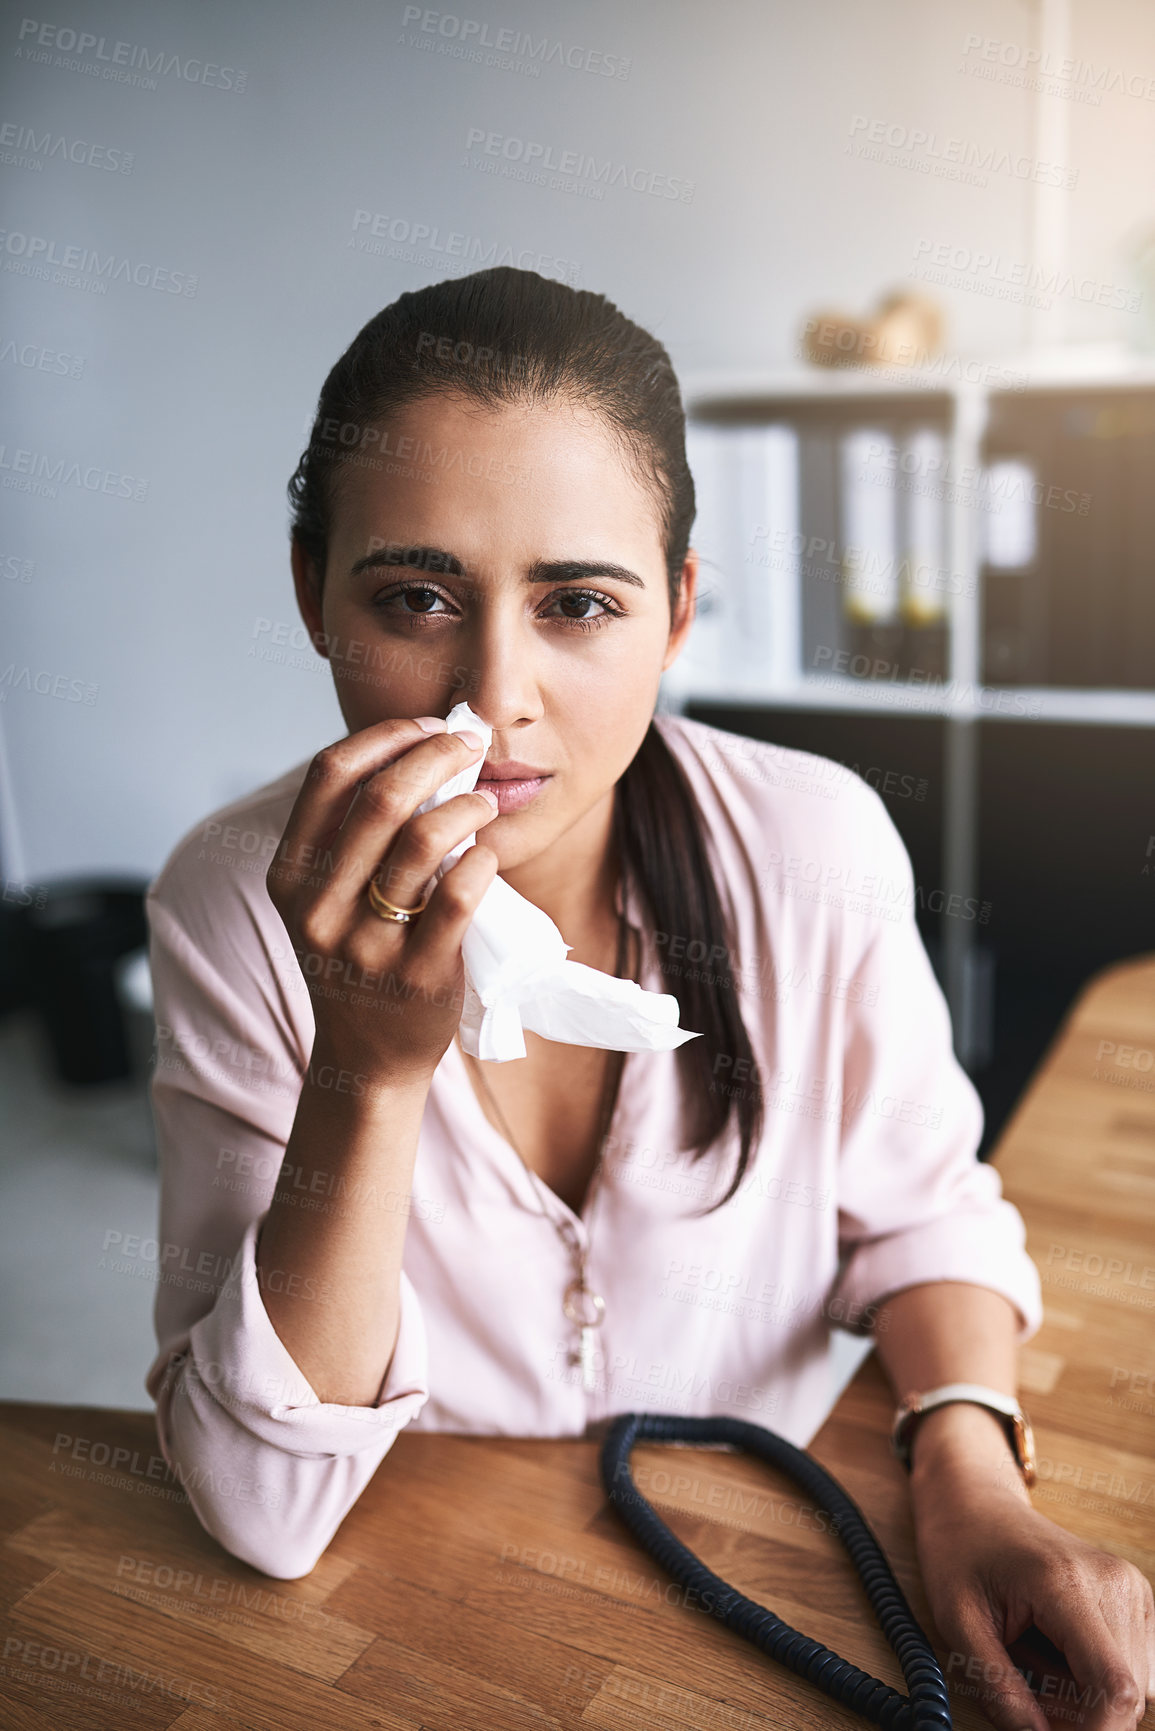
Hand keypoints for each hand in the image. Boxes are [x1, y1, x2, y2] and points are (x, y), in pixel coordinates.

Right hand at [267, 714, 499, 1081]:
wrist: (367, 1060)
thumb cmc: (357, 959)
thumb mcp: (325, 900)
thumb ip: (350, 836)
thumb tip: (414, 750)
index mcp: (290, 877)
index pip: (329, 775)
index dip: (386, 736)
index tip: (428, 726)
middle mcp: (318, 909)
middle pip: (381, 799)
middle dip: (436, 755)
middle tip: (470, 746)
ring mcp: (366, 946)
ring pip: (421, 842)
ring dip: (466, 806)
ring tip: (485, 802)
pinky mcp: (417, 976)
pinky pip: (458, 897)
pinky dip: (480, 860)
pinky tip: (488, 853)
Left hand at [914, 1481, 1154, 1729]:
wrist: (977, 1502)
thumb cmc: (961, 1552)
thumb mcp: (958, 1620)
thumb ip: (997, 1687)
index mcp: (1067, 1584)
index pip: (1114, 1687)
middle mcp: (1115, 1583)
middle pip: (1126, 1695)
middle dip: (1079, 1716)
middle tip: (1022, 1683)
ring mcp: (1133, 1589)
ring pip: (1134, 1688)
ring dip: (1087, 1698)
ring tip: (1035, 1658)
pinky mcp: (1136, 1599)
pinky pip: (1133, 1669)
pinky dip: (1097, 1680)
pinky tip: (1057, 1653)